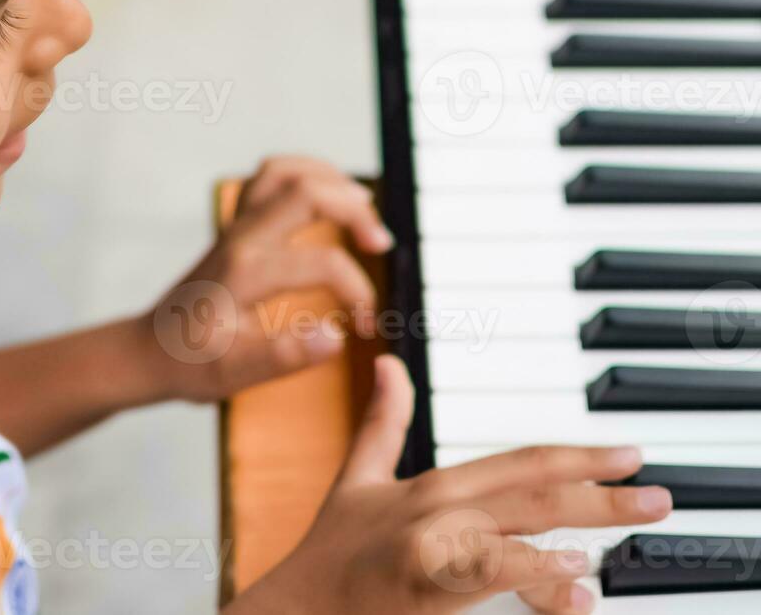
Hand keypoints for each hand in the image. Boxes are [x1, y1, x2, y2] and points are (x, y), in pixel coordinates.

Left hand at [147, 156, 392, 402]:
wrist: (149, 351)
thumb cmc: (188, 364)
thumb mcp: (234, 374)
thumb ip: (286, 355)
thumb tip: (337, 337)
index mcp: (245, 273)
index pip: (322, 263)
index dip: (358, 292)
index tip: (366, 325)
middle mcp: (241, 240)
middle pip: (306, 191)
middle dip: (355, 211)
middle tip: (381, 245)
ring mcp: (235, 228)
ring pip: (284, 172)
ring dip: (330, 180)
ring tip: (363, 208)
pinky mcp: (234, 228)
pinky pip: (269, 180)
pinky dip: (305, 176)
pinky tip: (329, 198)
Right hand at [226, 356, 672, 614]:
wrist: (294, 605)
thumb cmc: (333, 551)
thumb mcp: (358, 476)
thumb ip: (382, 420)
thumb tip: (389, 362)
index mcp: (434, 484)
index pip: (520, 462)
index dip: (577, 454)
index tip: (630, 452)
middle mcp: (438, 505)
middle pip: (532, 490)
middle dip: (600, 491)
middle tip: (658, 496)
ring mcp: (428, 540)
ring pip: (514, 525)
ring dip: (576, 523)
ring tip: (624, 525)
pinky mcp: (419, 580)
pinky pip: (483, 571)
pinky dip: (527, 568)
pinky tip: (568, 574)